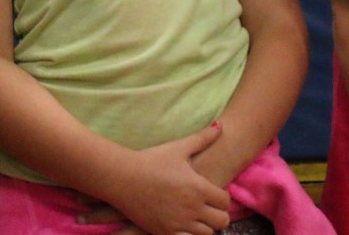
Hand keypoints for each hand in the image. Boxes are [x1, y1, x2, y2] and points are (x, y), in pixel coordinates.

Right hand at [77, 124, 231, 233]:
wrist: (122, 178)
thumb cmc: (152, 160)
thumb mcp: (179, 147)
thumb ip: (203, 138)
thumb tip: (221, 125)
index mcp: (198, 187)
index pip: (225, 200)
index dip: (222, 196)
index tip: (214, 192)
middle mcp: (192, 208)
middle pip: (221, 221)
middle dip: (218, 213)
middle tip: (209, 206)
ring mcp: (178, 223)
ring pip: (207, 233)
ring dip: (205, 225)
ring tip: (196, 215)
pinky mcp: (164, 233)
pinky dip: (189, 234)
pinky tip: (183, 223)